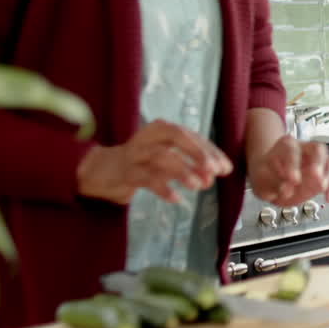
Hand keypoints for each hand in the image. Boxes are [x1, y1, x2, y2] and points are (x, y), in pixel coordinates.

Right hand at [76, 120, 232, 204]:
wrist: (102, 170)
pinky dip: (162, 187)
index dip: (210, 151)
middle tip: (214, 171)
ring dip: (182, 170)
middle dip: (198, 153)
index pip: (192, 135)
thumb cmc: (142, 162)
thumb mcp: (168, 159)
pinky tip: (176, 198)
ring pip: (161, 156)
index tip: (225, 168)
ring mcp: (135, 153)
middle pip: (176, 137)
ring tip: (198, 185)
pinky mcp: (125, 172)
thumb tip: (215, 174)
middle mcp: (149, 136)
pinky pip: (145, 178)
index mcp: (162, 129)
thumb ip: (191, 163)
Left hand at [249, 136, 328, 206]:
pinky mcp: (322, 176)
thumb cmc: (266, 175)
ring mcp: (316, 163)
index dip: (293, 164)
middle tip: (316, 176)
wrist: (269, 180)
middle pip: (318, 149)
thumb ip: (273, 184)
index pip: (292, 149)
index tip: (293, 179)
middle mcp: (305, 150)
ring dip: (328, 175)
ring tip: (322, 187)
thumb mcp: (262, 180)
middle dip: (318, 163)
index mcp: (286, 146)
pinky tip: (328, 197)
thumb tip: (287, 190)